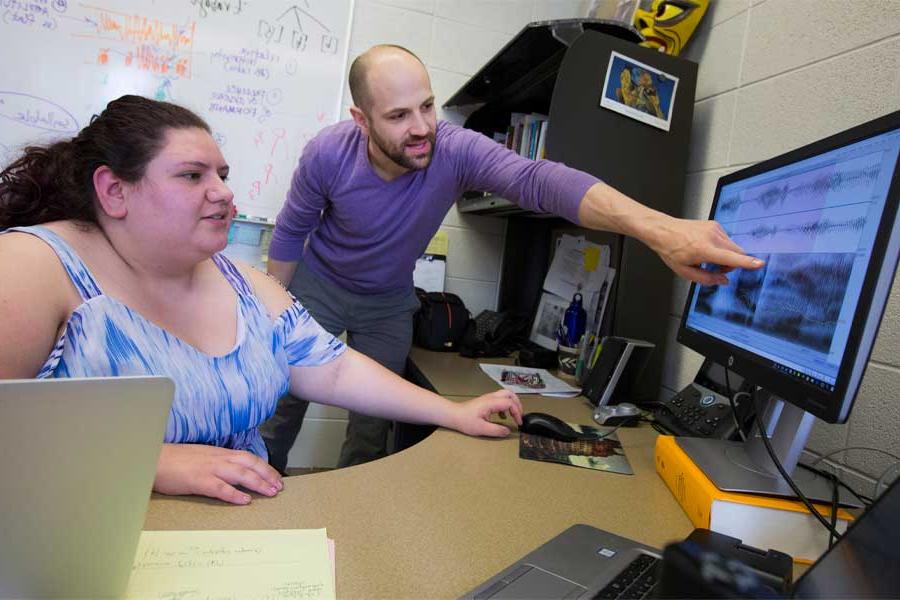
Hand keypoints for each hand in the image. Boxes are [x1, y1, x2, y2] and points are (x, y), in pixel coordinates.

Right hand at [154, 444, 283, 504]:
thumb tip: (233, 471)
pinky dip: (234, 494)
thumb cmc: (175, 460)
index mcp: (219, 453)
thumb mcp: (201, 456)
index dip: (264, 467)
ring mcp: (209, 469)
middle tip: (279, 487)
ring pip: (240, 474)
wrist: (152, 459)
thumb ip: (217, 462)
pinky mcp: (198, 481)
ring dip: (257, 483)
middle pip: (250, 464)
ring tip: (270, 493)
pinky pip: (220, 488)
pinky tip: (244, 500)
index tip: (275, 477)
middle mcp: (218, 458)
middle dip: (267, 475)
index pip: (248, 458)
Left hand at [452, 390, 523, 436]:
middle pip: (510, 394)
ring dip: (511, 404)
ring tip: (513, 416)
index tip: (518, 422)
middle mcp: (490, 398)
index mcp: (491, 403)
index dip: (517, 412)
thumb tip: (507, 431)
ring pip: (505, 395)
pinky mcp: (485, 402)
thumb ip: (496, 430)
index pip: (510, 403)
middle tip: (519, 415)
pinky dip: (505, 406)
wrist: (453, 415)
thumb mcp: (481, 429)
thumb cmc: (465, 421)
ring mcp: (488, 398)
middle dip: (517, 404)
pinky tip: (502, 417)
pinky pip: (499, 400)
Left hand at [652, 217, 763, 284]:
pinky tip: (706, 247)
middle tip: (716, 269)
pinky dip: (722, 247)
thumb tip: (724, 280)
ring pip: (733, 246)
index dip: (747, 263)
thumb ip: (706, 279)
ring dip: (727, 255)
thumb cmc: (671, 250)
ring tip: (708, 257)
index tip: (760, 264)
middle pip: (737, 253)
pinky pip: (726, 239)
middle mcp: (712, 237)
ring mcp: (715, 228)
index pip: (730, 258)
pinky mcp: (715, 224)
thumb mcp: (684, 271)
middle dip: (732, 264)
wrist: (663, 230)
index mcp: (704, 250)